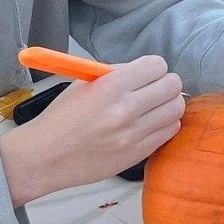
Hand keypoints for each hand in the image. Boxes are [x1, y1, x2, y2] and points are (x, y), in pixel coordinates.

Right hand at [0, 56, 183, 206]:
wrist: (46, 157)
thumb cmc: (61, 118)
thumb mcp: (83, 84)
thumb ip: (116, 74)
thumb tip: (143, 71)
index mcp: (110, 87)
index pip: (156, 66)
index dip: (154, 67)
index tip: (148, 72)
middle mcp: (125, 110)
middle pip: (172, 86)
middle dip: (166, 83)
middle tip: (157, 87)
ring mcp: (134, 134)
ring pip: (176, 109)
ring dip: (169, 103)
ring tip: (155, 105)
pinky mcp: (138, 153)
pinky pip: (170, 131)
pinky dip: (165, 123)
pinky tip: (151, 122)